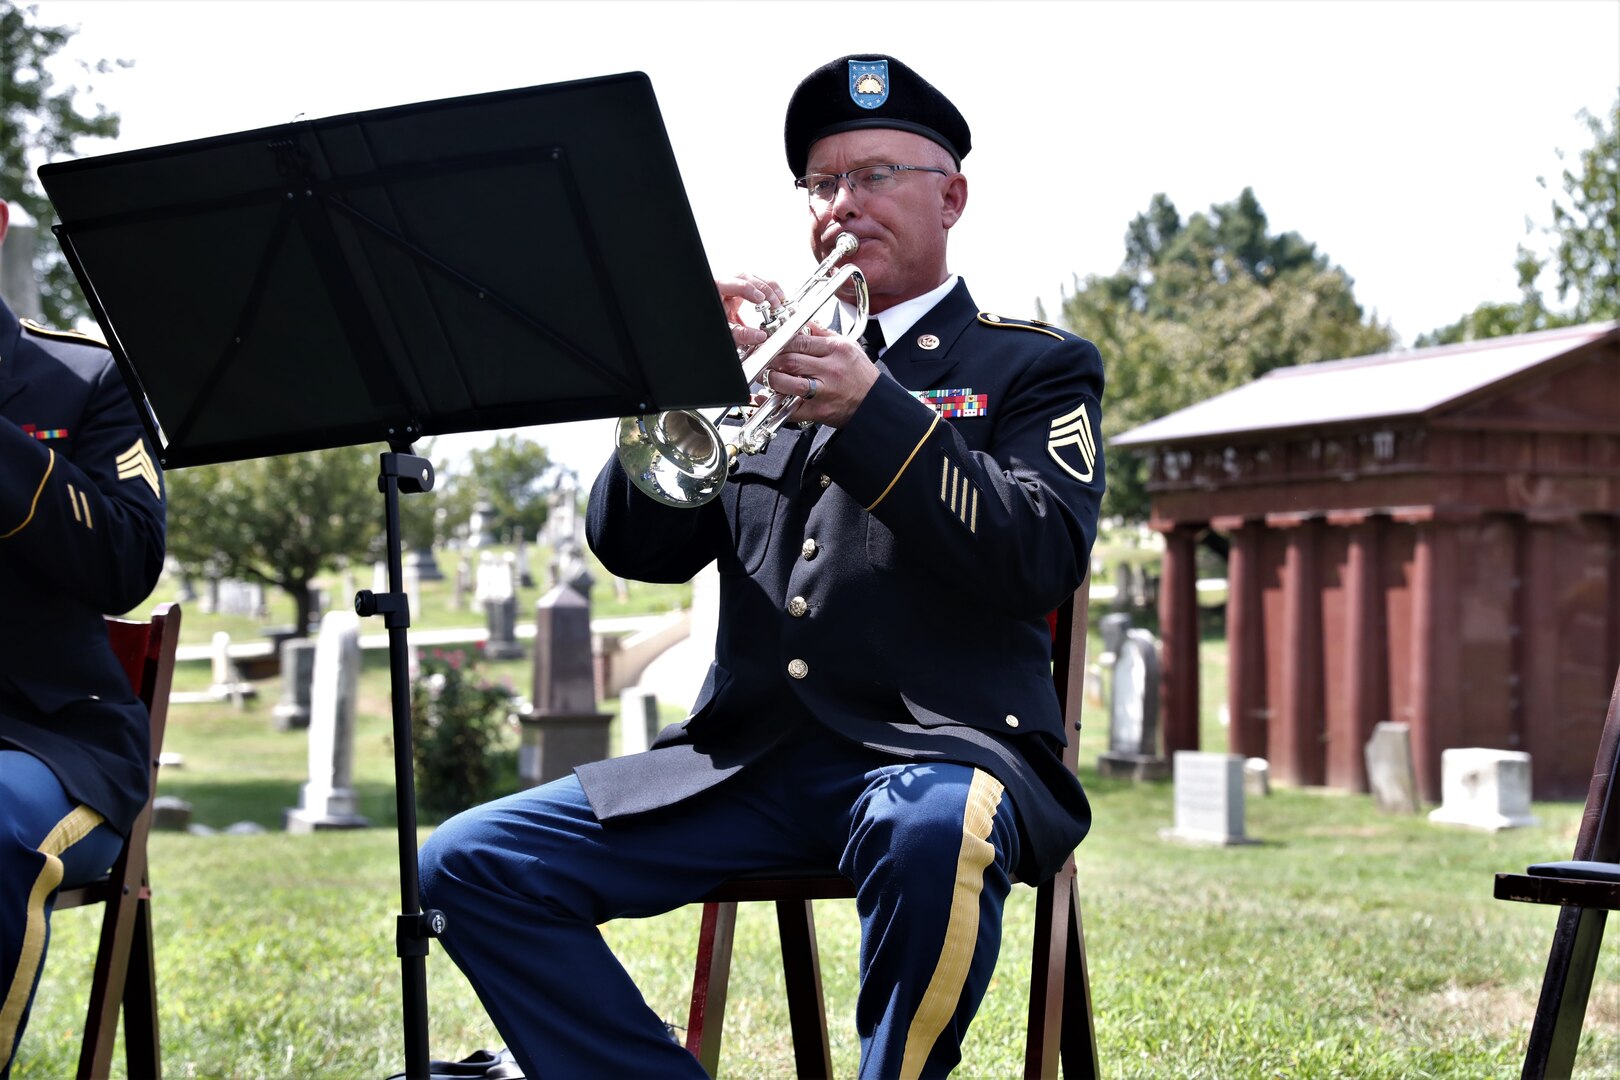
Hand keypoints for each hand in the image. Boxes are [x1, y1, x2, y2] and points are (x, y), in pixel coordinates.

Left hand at [715, 273, 784, 355]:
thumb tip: (760, 336)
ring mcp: (733, 285)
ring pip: (753, 278)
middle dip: (765, 288)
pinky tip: (776, 297)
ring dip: (769, 287)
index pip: (738, 284)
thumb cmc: (714, 325)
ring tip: (780, 298)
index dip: (751, 290)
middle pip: (747, 277)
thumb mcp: (727, 331)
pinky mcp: (741, 291)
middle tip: (775, 302)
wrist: (712, 326)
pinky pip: (756, 285)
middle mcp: (726, 284)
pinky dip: (767, 291)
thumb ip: (742, 334)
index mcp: (718, 289)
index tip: (762, 300)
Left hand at [759, 322, 879, 428]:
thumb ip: (824, 334)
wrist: (876, 402)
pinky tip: (765, 399)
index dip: (779, 341)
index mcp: (836, 350)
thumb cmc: (862, 375)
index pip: (799, 341)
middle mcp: (830, 369)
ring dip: (772, 379)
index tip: (769, 342)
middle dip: (771, 360)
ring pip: (789, 383)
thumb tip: (803, 322)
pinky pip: (792, 408)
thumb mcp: (849, 346)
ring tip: (766, 376)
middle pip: (791, 360)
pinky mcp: (820, 411)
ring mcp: (824, 391)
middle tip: (762, 359)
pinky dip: (774, 405)